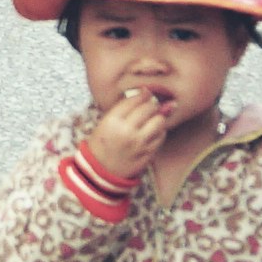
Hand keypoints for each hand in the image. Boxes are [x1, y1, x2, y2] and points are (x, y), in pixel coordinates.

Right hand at [81, 66, 212, 187]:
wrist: (101, 170)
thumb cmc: (102, 142)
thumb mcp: (106, 121)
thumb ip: (125, 106)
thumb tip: (147, 91)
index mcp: (112, 121)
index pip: (135, 100)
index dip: (143, 94)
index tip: (144, 94)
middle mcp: (127, 131)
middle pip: (149, 108)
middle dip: (151, 104)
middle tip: (148, 107)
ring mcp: (139, 144)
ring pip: (159, 121)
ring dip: (157, 117)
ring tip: (150, 120)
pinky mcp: (148, 154)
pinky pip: (161, 137)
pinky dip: (159, 131)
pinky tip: (152, 132)